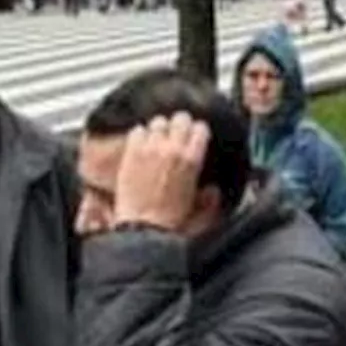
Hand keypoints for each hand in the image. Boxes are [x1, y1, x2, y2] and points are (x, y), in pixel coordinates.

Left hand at [113, 112, 210, 230]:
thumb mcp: (200, 208)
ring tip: (158, 139)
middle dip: (181, 125)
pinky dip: (141, 134)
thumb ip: (210, 197)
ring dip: (160, 129)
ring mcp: (150, 149)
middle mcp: (172, 149)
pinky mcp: (131, 153)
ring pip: (158, 121)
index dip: (198, 132)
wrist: (143, 227)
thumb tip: (213, 190)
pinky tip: (142, 144)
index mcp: (192, 160)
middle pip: (180, 118)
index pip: (200, 128)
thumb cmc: (170, 220)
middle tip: (177, 134)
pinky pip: (137, 130)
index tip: (196, 137)